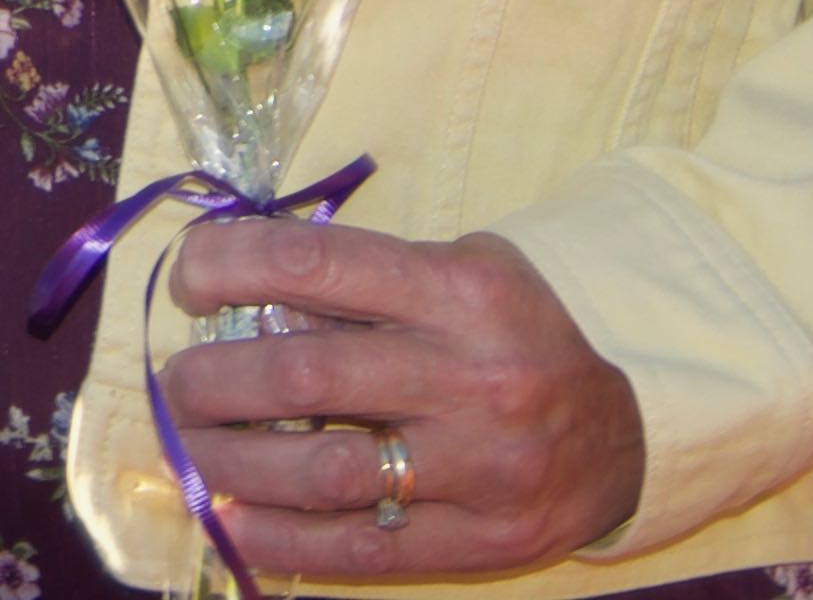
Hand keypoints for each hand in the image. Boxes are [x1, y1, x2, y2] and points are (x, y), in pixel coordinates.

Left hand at [150, 217, 644, 581]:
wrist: (634, 424)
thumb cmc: (519, 331)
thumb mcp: (459, 271)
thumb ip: (361, 281)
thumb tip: (237, 297)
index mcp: (460, 290)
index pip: (313, 264)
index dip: (227, 268)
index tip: (190, 282)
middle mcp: (471, 376)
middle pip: (303, 377)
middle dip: (213, 381)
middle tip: (178, 383)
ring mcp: (480, 467)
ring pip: (321, 471)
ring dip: (232, 462)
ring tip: (194, 447)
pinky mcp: (483, 542)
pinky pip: (360, 547)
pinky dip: (283, 539)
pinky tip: (236, 522)